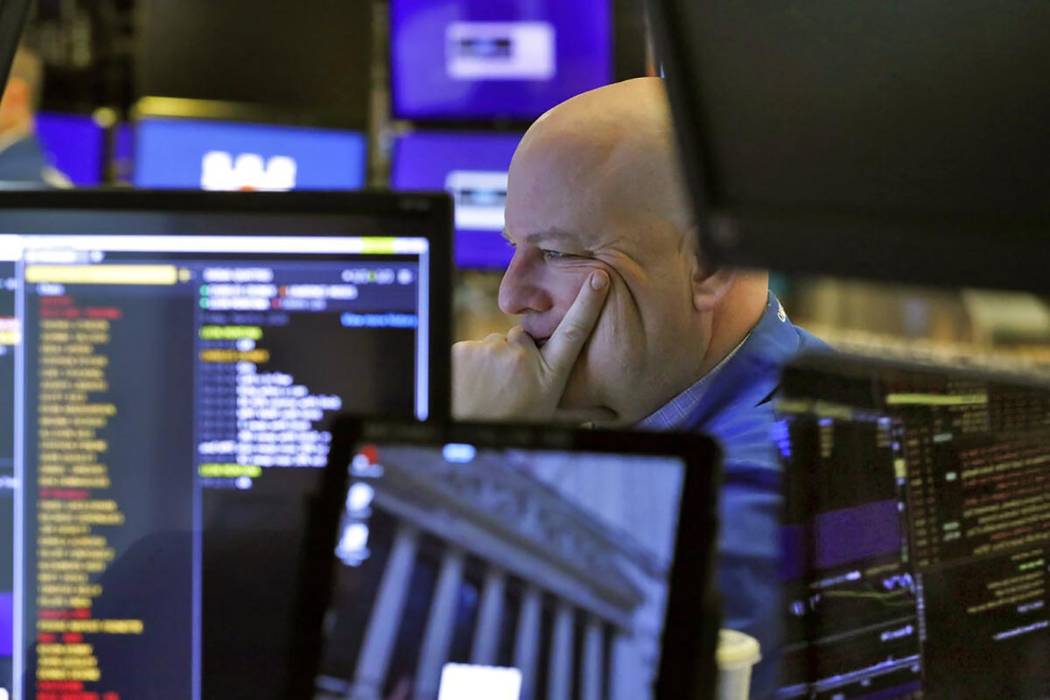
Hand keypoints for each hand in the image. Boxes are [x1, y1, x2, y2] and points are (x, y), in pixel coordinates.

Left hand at [453, 270, 610, 421]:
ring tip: (485, 389)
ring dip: (490, 361)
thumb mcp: (548, 413)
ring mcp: (493, 352)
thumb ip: (568, 398)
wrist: (466, 435)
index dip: (588, 304)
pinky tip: (469, 384)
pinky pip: (471, 349)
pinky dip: (469, 364)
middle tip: (506, 385)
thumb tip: (603, 411)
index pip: (573, 333)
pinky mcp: (466, 350)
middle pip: (521, 337)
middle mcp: (524, 359)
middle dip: (514, 353)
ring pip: (494, 345)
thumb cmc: (510, 426)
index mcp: (548, 375)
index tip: (599, 279)